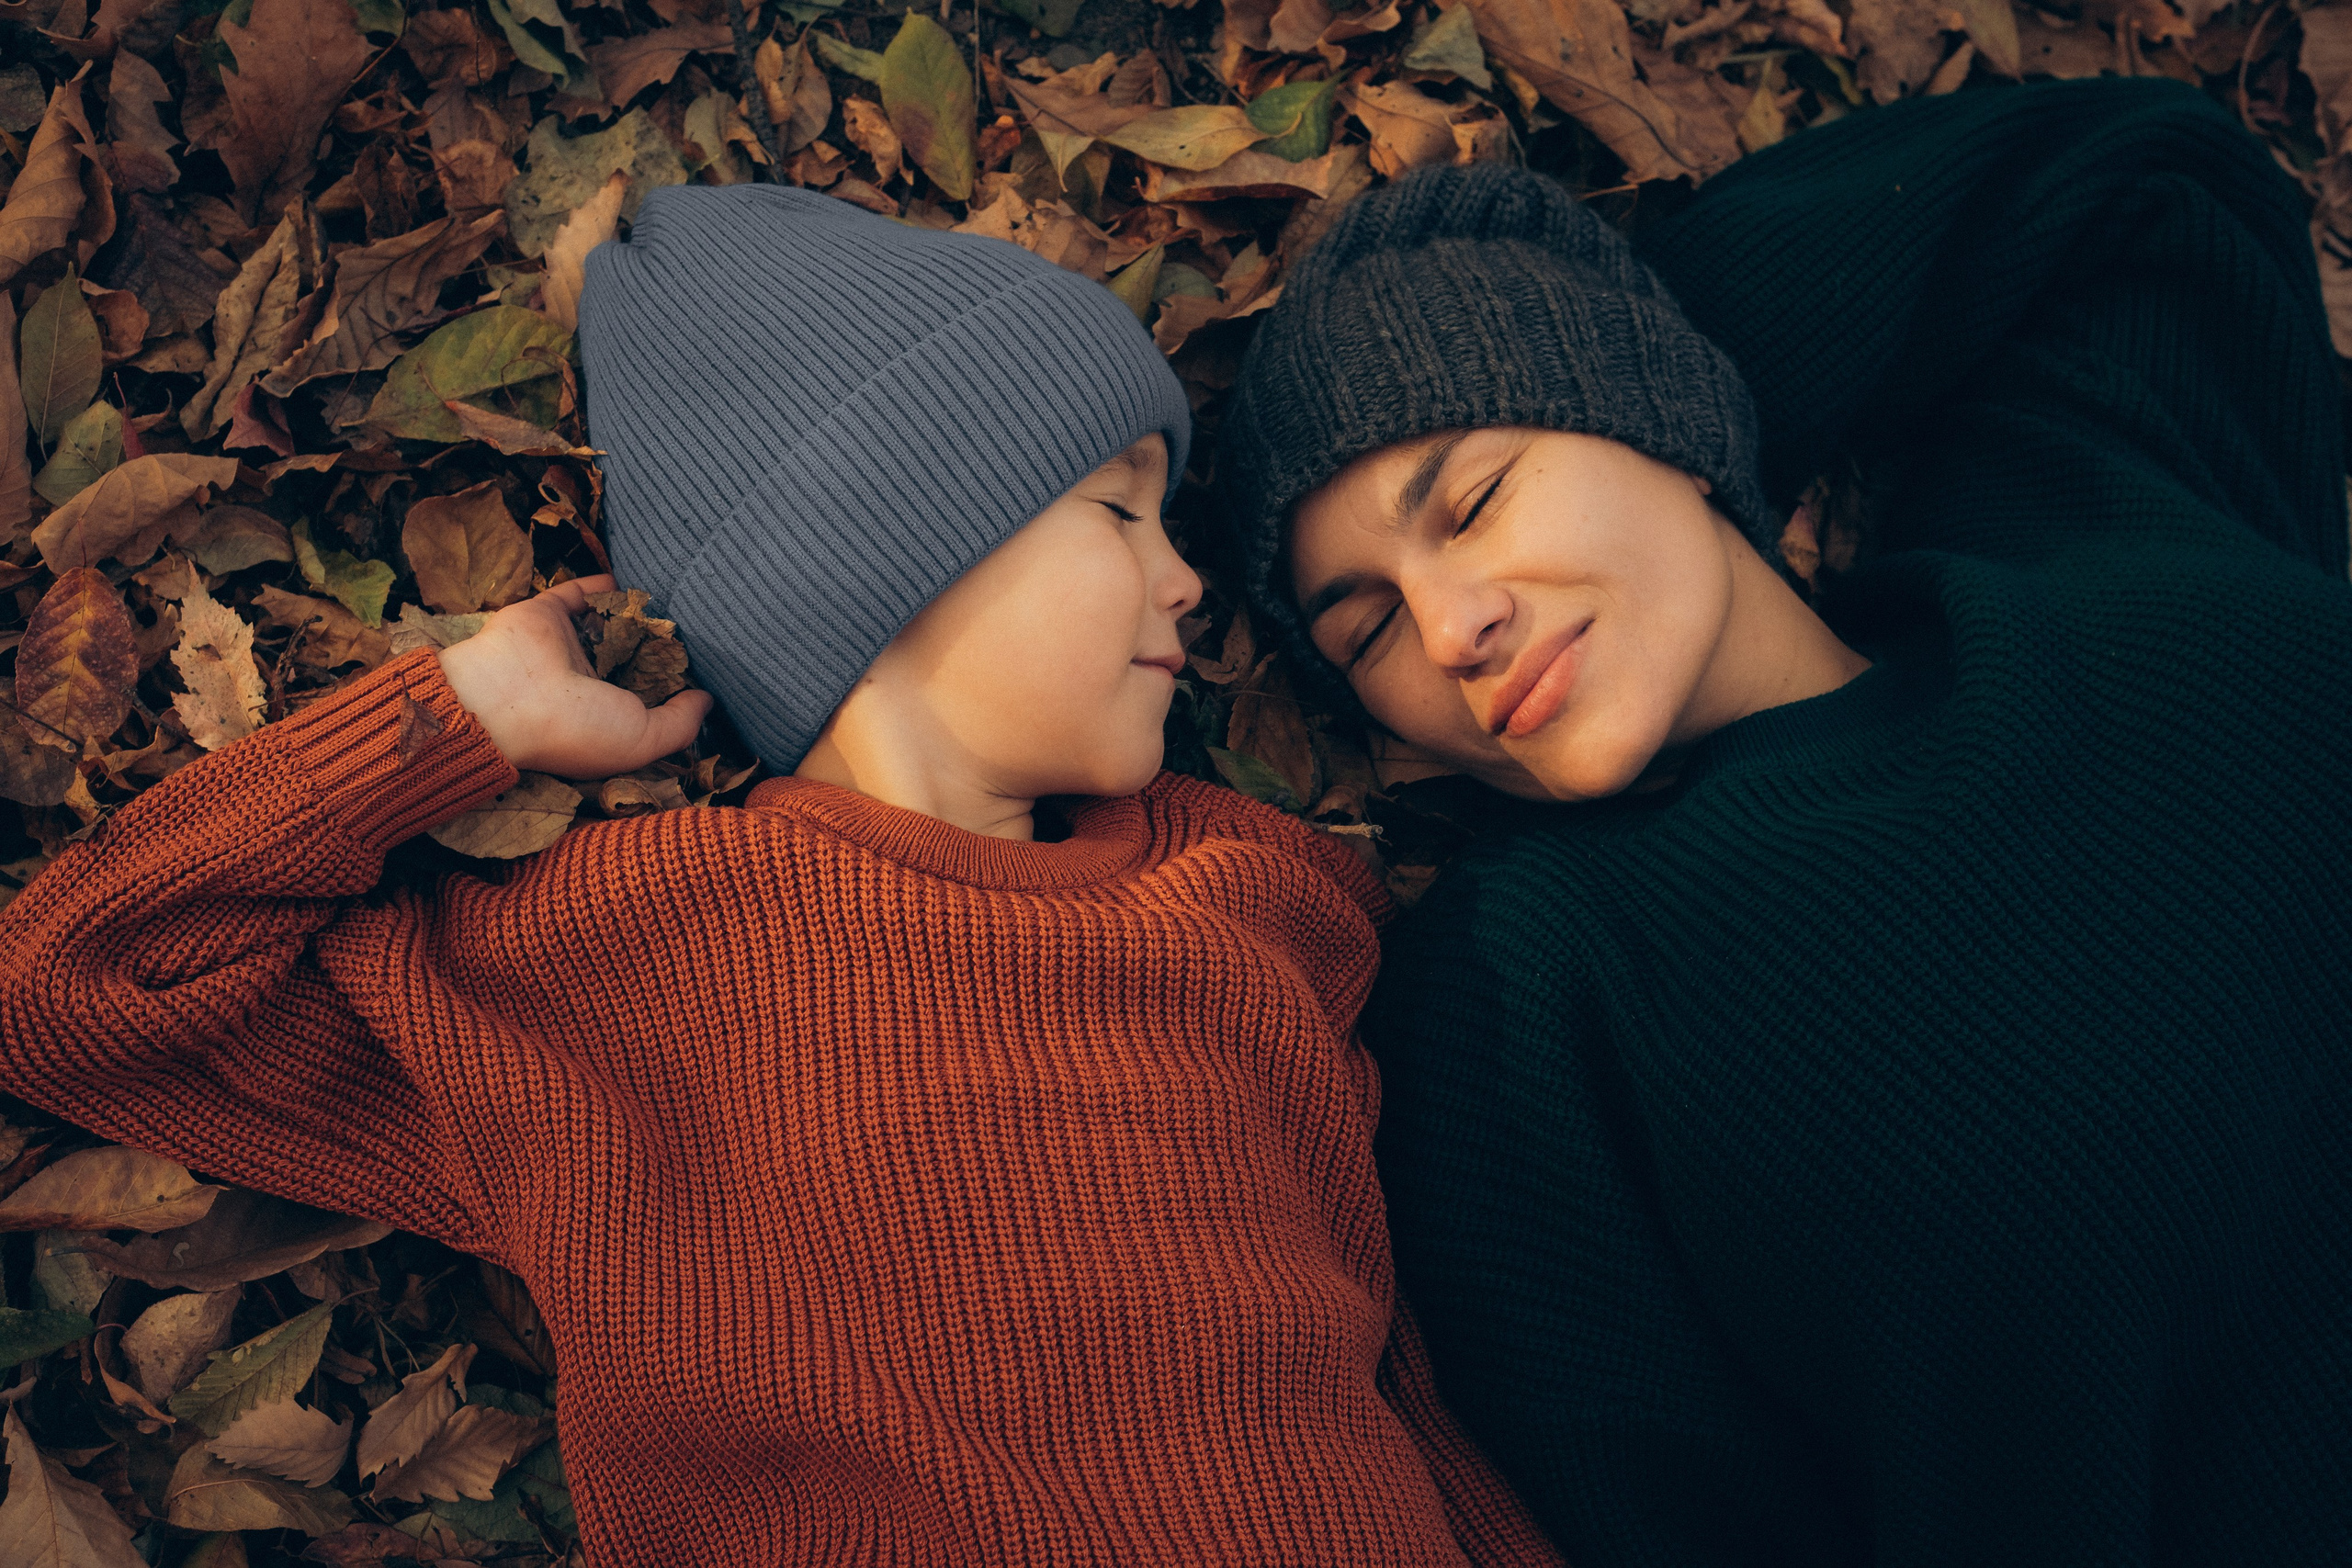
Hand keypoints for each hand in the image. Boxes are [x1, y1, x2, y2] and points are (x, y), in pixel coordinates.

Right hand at [436, 575, 715, 778]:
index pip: (644, 696)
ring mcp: (566, 646)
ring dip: (633, 612)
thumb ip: (680, 723)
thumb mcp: (644, 740)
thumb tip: (708, 702)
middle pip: (629, 656)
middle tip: (698, 628)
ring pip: (606, 623)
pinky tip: (632, 579)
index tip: (707, 669)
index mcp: (604, 715)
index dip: (672, 684)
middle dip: (657, 644)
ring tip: (672, 600)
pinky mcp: (548, 613)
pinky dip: (602, 585)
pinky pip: (578, 594)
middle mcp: (585, 681)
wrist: (508, 697)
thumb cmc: (577, 729)